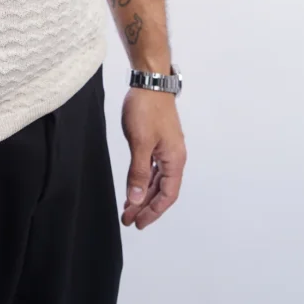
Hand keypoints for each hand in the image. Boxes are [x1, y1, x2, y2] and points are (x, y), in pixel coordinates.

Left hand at [120, 87, 186, 229]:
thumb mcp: (140, 143)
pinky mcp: (159, 141)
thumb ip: (138, 172)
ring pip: (156, 179)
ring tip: (128, 207)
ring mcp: (167, 149)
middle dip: (146, 206)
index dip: (153, 212)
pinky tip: (134, 186)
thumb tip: (135, 199)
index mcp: (175, 159)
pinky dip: (143, 179)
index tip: (138, 223)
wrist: (149, 81)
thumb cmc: (147, 109)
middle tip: (129, 219)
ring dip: (143, 194)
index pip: (167, 195)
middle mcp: (174, 157)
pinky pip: (152, 168)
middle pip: (162, 190)